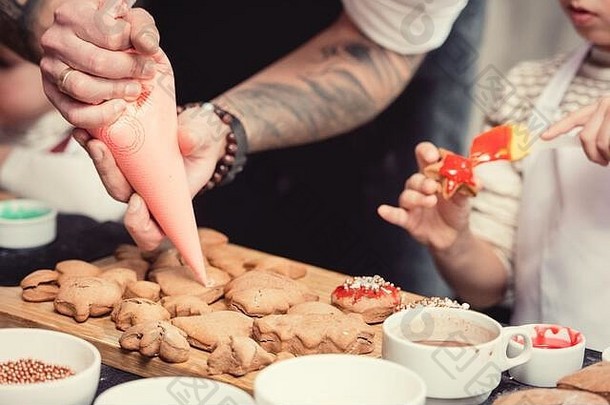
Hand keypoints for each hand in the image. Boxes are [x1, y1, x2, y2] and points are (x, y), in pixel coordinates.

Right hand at [40, 0, 160, 127]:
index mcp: (72, 15)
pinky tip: (119, 107)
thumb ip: (142, 29)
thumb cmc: (116, 34)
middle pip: (97, 63)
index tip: (149, 55)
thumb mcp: (132, 23)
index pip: (110, 36)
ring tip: (134, 89)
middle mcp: (55, 40)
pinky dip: (101, 116)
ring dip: (115, 92)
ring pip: (82, 88)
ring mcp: (50, 68)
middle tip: (147, 74)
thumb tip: (147, 46)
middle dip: (129, 72)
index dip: (134, 48)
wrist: (94, 47)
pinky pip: (74, 113)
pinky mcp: (52, 94)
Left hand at [73, 105, 227, 250]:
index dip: (140, 226)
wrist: (195, 127)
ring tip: (89, 137)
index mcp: (170, 203)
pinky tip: (85, 132)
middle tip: (102, 151)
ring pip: (110, 179)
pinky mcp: (123, 161)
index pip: (152, 231)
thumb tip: (187, 139)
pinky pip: (105, 159)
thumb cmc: (204, 142)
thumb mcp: (206, 140)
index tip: (138, 201)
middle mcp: (148, 195)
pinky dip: (93, 147)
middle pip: (123, 198)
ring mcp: (133, 178)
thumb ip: (198, 140)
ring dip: (98, 161)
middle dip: (110, 177)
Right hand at [377, 142, 472, 250]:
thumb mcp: (464, 198)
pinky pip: (396, 215)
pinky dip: (389, 213)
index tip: (432, 156)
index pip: (424, 156)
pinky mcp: (408, 220)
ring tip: (431, 201)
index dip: (426, 152)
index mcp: (432, 174)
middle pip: (415, 178)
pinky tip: (382, 210)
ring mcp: (412, 203)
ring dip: (418, 198)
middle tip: (433, 188)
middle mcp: (419, 186)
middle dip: (423, 182)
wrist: (454, 236)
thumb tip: (477, 181)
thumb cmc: (456, 211)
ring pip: (407, 196)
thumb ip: (467, 188)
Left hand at [542, 98, 609, 165]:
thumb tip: (584, 141)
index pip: (573, 118)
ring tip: (609, 157)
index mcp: (599, 106)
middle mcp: (605, 105)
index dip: (557, 128)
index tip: (544, 135)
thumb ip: (596, 127)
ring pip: (600, 143)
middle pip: (585, 136)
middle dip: (593, 154)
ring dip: (606, 155)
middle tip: (601, 160)